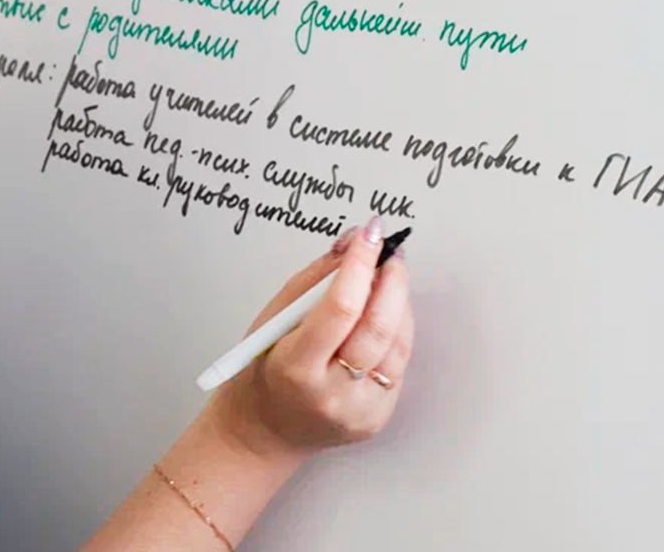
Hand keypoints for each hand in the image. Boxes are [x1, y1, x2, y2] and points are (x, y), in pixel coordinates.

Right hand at [203, 216, 414, 460]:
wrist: (266, 430)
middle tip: (392, 251)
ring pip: (397, 344)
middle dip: (391, 280)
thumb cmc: (264, 369)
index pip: (340, 308)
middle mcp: (332, 393)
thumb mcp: (272, 319)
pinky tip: (387, 312)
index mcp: (296, 367)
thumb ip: (314, 280)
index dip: (359, 265)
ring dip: (399, 302)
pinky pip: (399, 364)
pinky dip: (398, 330)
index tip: (370, 233)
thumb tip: (351, 244)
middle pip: (377, 327)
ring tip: (390, 276)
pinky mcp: (379, 418)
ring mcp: (360, 410)